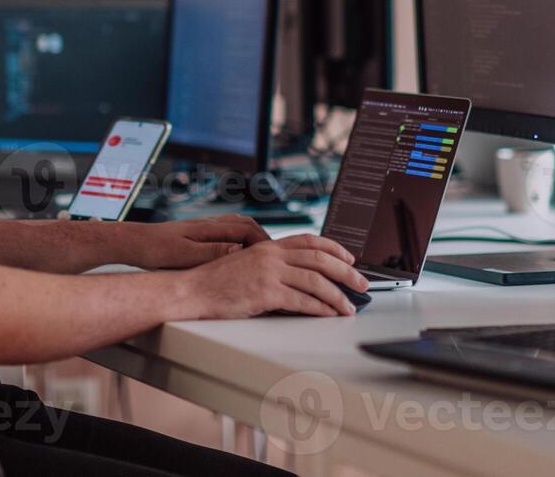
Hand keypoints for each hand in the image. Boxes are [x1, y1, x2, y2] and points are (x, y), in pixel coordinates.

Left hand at [124, 215, 270, 269]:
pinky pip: (229, 234)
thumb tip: (240, 250)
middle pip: (248, 226)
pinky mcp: (200, 234)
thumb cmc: (156, 249)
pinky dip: (242, 242)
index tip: (277, 258)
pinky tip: (242, 257)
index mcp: (210, 227)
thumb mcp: (184, 254)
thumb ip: (212, 252)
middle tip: (278, 258)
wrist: (134, 242)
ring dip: (254, 240)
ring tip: (265, 258)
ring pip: (239, 228)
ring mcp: (206, 227)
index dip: (265, 244)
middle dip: (264, 240)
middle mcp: (211, 223)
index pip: (248, 230)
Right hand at [180, 235, 369, 318]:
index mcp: (268, 246)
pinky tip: (329, 315)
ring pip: (315, 281)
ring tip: (349, 307)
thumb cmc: (216, 283)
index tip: (350, 259)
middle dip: (346, 272)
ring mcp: (268, 273)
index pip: (310, 240)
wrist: (191, 291)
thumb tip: (300, 279)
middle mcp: (271, 255)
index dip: (335, 248)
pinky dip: (321, 309)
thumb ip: (272, 266)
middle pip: (320, 259)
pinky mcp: (265, 293)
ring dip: (338, 296)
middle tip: (362, 284)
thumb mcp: (247, 265)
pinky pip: (302, 301)